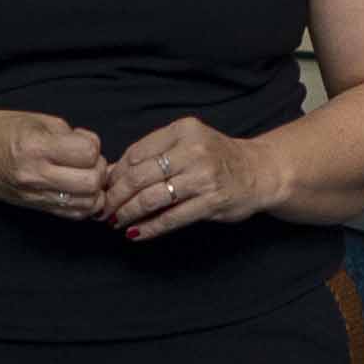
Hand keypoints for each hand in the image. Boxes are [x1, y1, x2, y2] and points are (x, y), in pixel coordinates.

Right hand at [0, 109, 117, 219]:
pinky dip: (86, 203)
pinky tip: (78, 189)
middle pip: (92, 182)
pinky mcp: (38, 209)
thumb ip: (69, 134)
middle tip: (86, 160)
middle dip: (98, 168)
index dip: (92, 144)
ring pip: (89, 203)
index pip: (87, 153)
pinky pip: (76, 214)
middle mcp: (37, 175)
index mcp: (36, 147)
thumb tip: (92, 150)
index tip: (81, 140)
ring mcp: (37, 196)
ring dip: (95, 189)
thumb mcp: (36, 120)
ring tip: (82, 174)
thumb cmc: (0, 132)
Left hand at [98, 116, 281, 241]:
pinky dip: (150, 228)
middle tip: (104, 209)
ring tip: (117, 222)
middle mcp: (193, 150)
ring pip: (152, 198)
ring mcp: (203, 177)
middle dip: (116, 196)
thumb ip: (153, 154)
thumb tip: (112, 173)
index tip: (105, 189)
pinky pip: (171, 218)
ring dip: (129, 213)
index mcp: (183, 131)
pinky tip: (137, 233)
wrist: (259, 172)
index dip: (116, 174)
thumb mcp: (187, 143)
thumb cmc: (217, 158)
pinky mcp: (211, 202)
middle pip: (140, 176)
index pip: (137, 153)